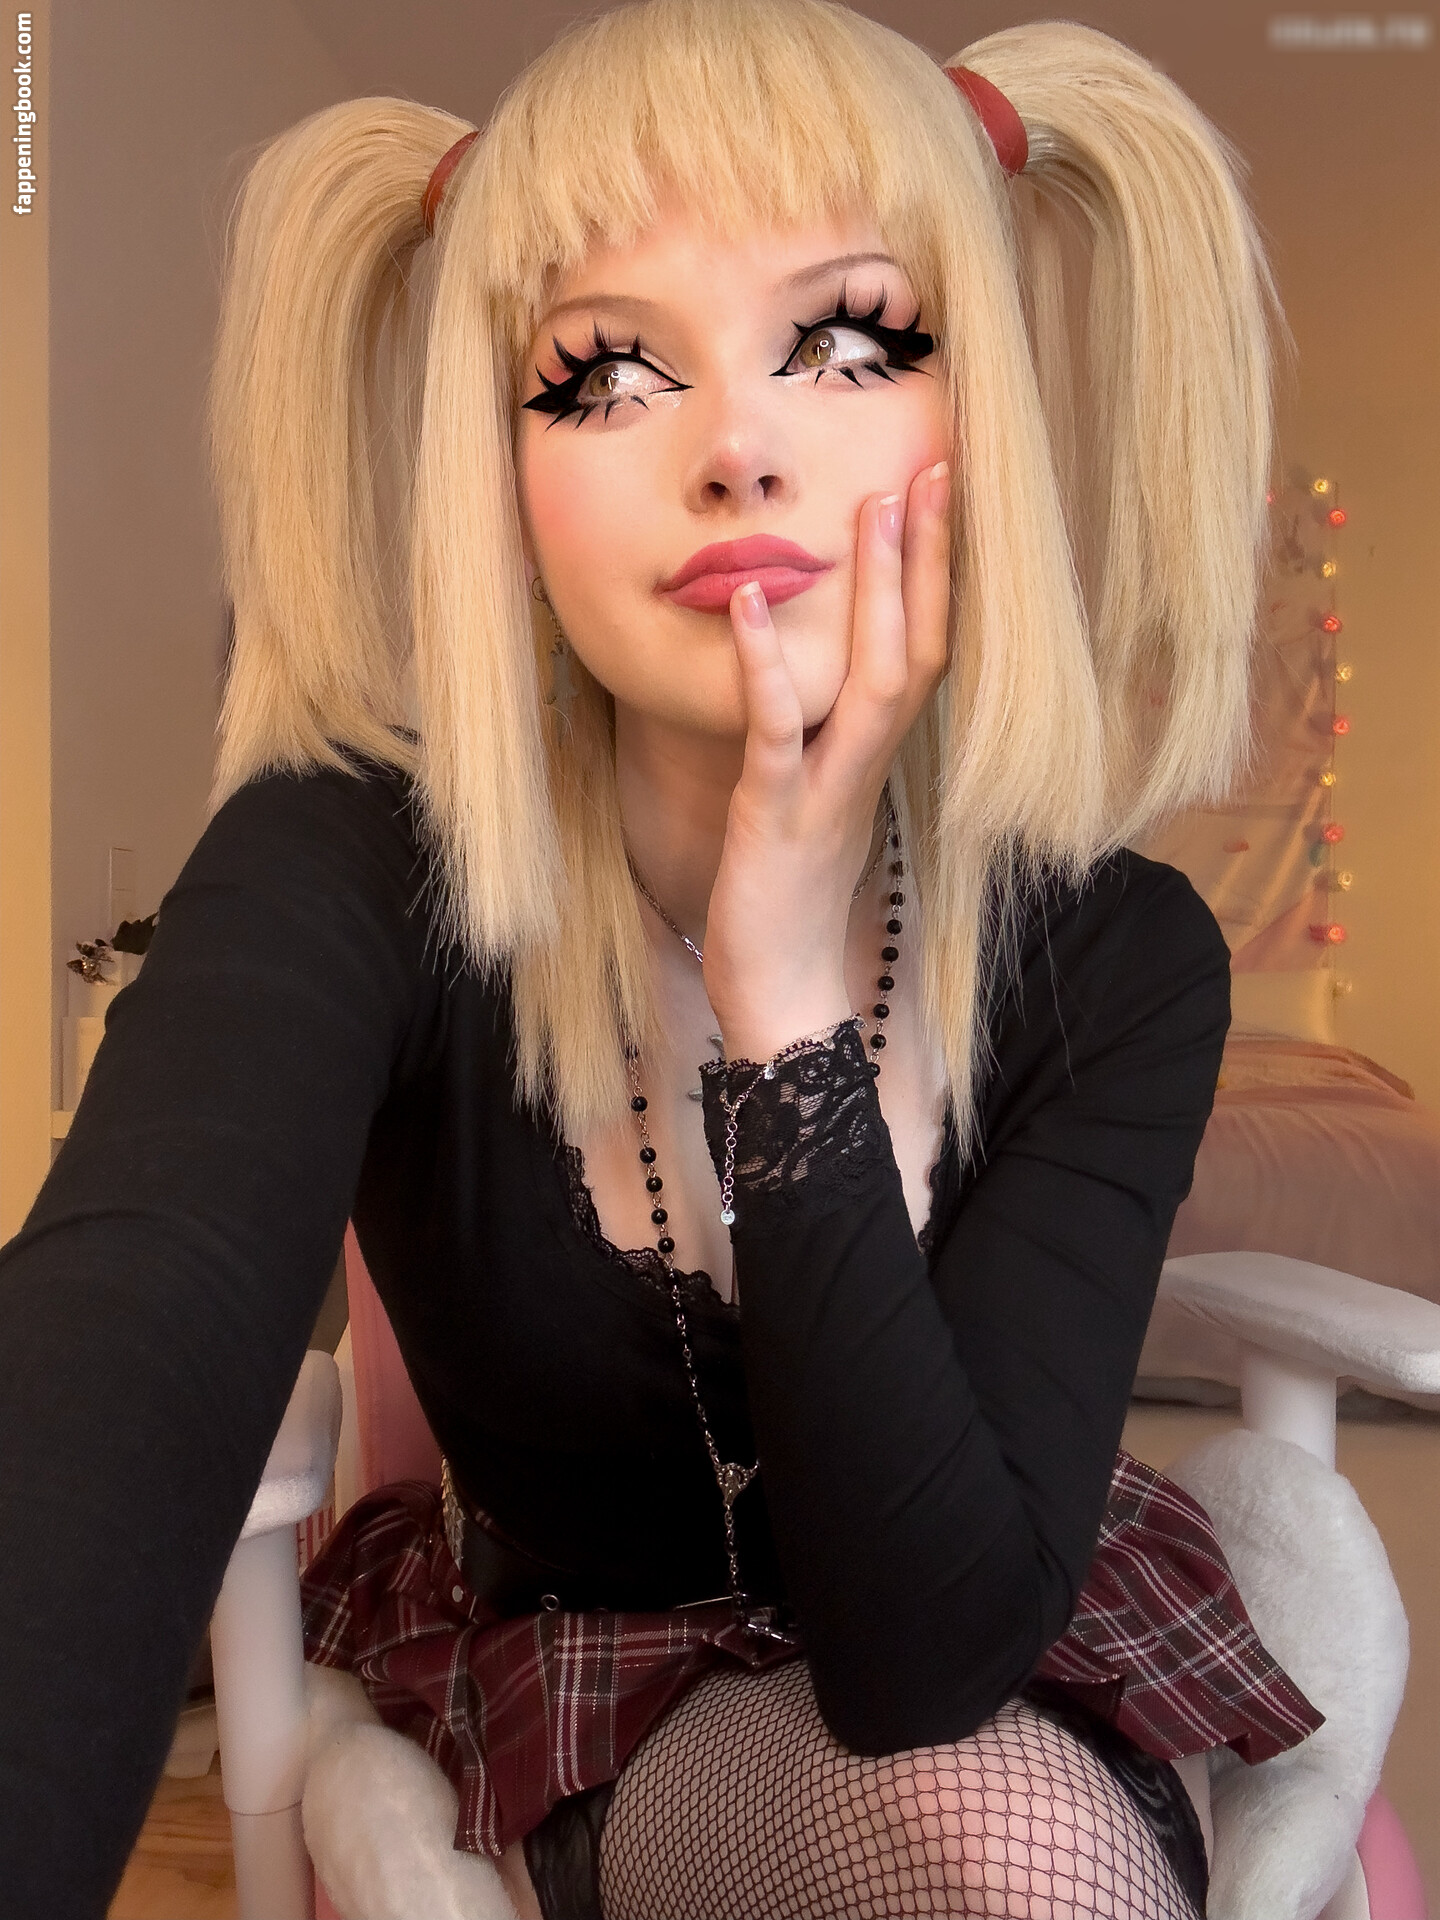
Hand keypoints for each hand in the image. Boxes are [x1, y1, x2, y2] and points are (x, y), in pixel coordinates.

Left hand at [703, 460, 950, 1061]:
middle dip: (926, 561)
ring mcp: (826, 792)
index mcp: (872, 760)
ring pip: (871, 682)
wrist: (781, 1000)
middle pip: (915, 651)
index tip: (936, 495)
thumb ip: (818, 745)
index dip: (935, 578)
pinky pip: (778, 734)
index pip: (921, 654)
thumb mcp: (809, 805)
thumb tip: (810, 686)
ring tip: (871, 509)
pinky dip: (767, 668)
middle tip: (929, 469)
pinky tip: (750, 603)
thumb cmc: (790, 904)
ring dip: (878, 594)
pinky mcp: (773, 820)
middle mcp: (865, 767)